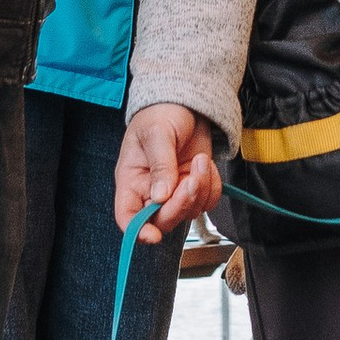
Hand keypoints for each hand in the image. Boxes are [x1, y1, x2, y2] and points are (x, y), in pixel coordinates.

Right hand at [118, 103, 221, 235]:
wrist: (186, 103)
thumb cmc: (161, 113)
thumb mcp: (157, 133)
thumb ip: (160, 164)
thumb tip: (161, 196)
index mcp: (131, 181)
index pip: (127, 216)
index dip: (137, 230)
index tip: (153, 236)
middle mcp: (150, 192)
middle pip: (162, 220)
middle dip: (180, 204)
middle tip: (191, 179)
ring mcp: (174, 191)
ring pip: (188, 211)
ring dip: (200, 190)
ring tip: (200, 161)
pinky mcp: (194, 186)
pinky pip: (206, 201)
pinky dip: (211, 186)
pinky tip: (205, 164)